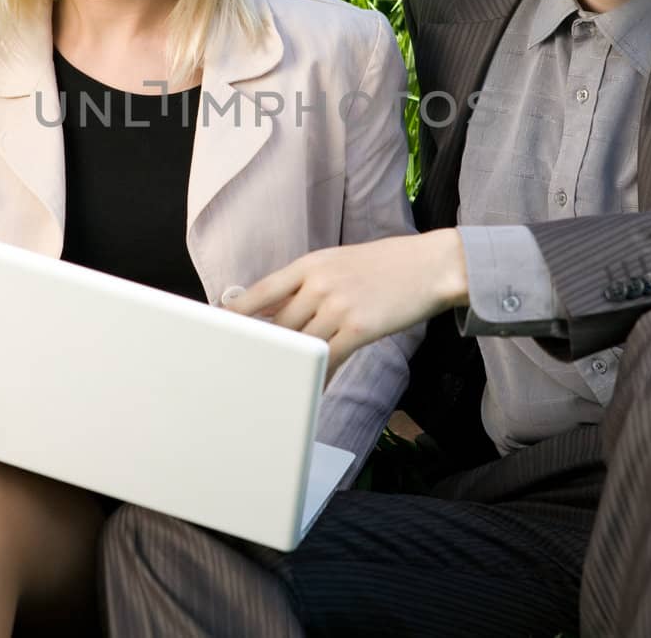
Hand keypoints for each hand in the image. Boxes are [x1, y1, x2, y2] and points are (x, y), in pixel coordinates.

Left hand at [226, 230, 469, 372]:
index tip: (218, 328)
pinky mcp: (359, 328)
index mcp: (310, 263)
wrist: (432, 265)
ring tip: (274, 382)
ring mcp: (338, 305)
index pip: (261, 291)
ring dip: (289, 365)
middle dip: (264, 346)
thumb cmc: (386, 266)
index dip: (236, 312)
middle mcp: (319, 283)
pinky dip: (318, 376)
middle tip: (246, 366)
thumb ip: (306, 284)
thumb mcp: (339, 262)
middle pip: (277, 323)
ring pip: (300, 344)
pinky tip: (311, 387)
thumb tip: (274, 309)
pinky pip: (328, 359)